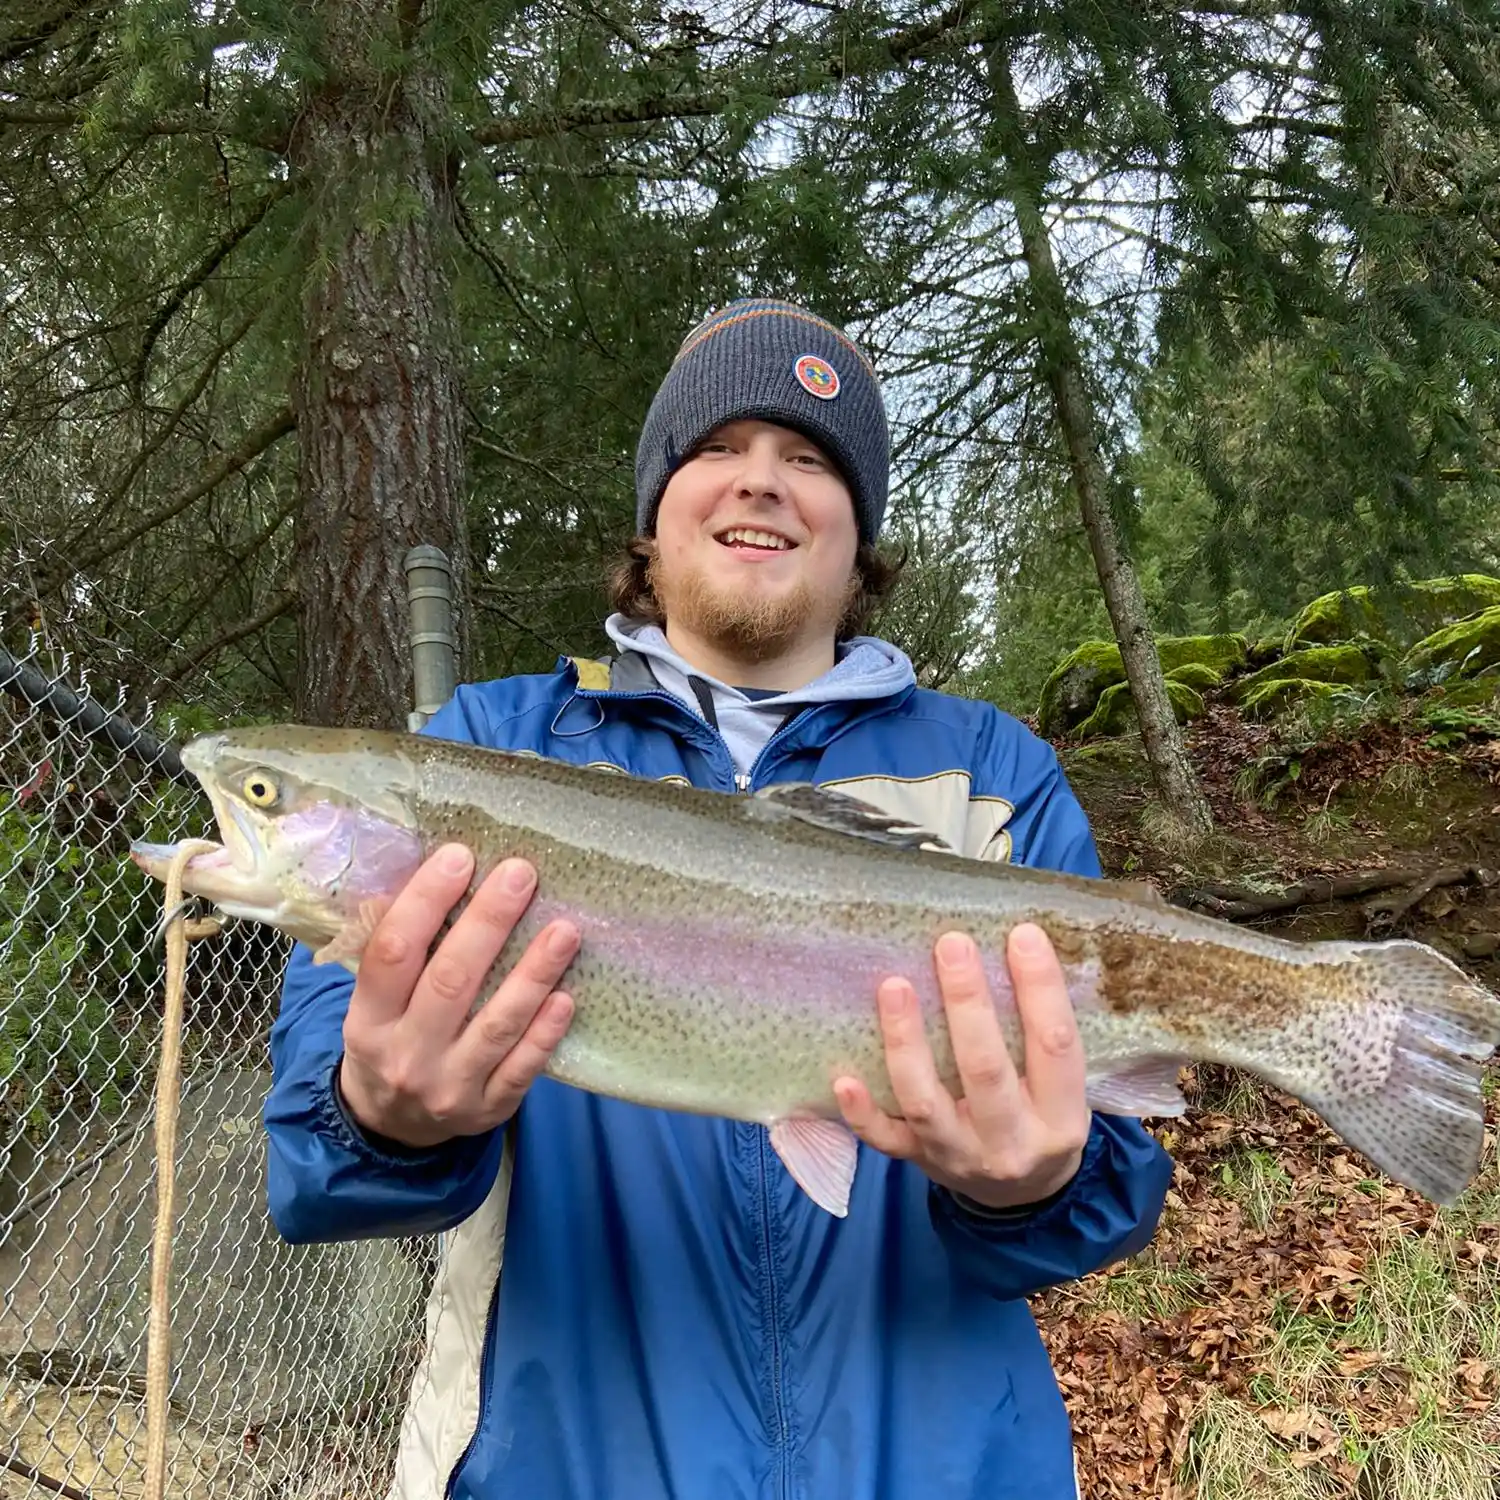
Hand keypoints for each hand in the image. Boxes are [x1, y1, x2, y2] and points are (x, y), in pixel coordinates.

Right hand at [337, 845, 577, 1148]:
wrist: (391, 1128)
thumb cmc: (390, 1040)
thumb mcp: (372, 1005)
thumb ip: (399, 954)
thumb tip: (441, 874)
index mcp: (368, 1021)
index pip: (392, 953)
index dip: (425, 902)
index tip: (459, 857)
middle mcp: (406, 1055)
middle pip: (450, 981)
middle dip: (488, 923)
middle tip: (521, 874)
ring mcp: (449, 1087)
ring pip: (497, 1024)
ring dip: (534, 973)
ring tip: (565, 929)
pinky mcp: (488, 1109)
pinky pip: (522, 1068)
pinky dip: (545, 1032)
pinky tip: (566, 996)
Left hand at [834, 923, 1089, 1211]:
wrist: (1022, 1199)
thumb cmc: (1041, 1117)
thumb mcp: (1066, 1089)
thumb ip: (1045, 1034)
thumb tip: (1023, 943)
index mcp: (1061, 1117)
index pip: (1055, 1046)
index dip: (1040, 989)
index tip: (1022, 934)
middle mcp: (1011, 1140)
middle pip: (985, 1070)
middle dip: (967, 1003)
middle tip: (951, 943)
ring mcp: (960, 1154)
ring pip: (926, 1101)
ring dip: (906, 1041)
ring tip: (894, 985)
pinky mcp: (919, 1161)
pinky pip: (885, 1140)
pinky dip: (862, 1112)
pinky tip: (843, 1077)